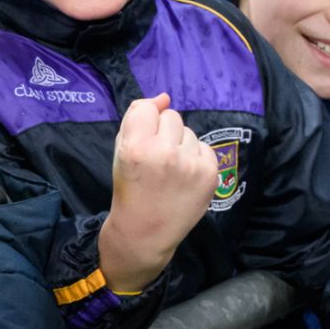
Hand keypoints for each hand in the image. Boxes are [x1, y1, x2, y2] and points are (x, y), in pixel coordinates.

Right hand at [98, 94, 218, 291]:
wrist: (144, 231)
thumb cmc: (129, 189)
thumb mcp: (120, 152)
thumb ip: (137, 120)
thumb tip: (164, 97)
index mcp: (136, 147)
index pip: (147, 108)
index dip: (144, 121)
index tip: (141, 139)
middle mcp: (164, 152)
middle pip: (171, 117)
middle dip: (163, 132)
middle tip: (156, 158)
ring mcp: (190, 164)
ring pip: (188, 132)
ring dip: (180, 145)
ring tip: (170, 170)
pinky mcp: (209, 174)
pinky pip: (204, 148)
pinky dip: (195, 158)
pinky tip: (184, 176)